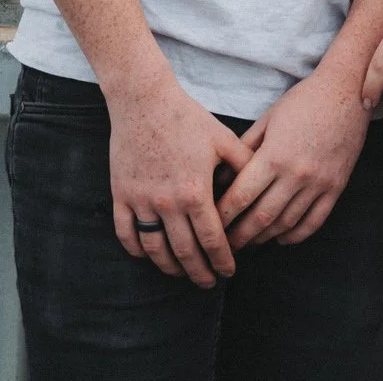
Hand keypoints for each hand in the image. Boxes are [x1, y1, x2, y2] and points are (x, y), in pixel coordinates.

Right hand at [107, 61, 253, 287]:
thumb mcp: (222, 139)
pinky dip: (138, 250)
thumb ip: (243, 165)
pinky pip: (127, 234)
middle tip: (209, 282)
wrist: (144, 99)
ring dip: (170, 267)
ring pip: (155, 250)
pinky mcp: (121, 195)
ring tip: (182, 273)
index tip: (229, 271)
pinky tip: (149, 254)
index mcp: (195, 191)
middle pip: (185, 253)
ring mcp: (141, 201)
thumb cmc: (186, 117)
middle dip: (200, 272)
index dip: (222, 260)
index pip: (212, 240)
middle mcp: (168, 203)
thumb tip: (260, 188)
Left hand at [216, 63, 370, 248]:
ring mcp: (318, 184)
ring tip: (249, 242)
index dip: (224, 215)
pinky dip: (294, 235)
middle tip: (225, 246)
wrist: (347, 92)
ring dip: (264, 238)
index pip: (242, 195)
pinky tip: (281, 238)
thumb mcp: (268, 118)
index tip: (211, 224)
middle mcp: (296, 174)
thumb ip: (245, 148)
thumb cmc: (303, 101)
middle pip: (261, 217)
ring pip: (285, 224)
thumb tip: (222, 176)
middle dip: (240, 235)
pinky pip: (313, 223)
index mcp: (274, 155)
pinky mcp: (336, 188)